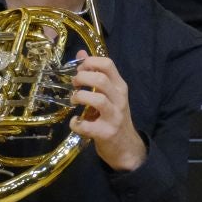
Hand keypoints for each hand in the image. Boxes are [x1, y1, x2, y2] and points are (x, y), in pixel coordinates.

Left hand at [69, 50, 145, 171]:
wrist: (126, 148)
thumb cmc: (114, 117)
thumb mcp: (109, 94)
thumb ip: (96, 74)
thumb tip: (81, 53)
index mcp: (120, 87)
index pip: (108, 64)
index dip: (90, 62)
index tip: (79, 69)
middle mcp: (120, 99)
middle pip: (101, 79)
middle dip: (82, 78)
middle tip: (74, 84)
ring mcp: (114, 117)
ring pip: (98, 100)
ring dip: (80, 97)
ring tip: (74, 100)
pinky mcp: (106, 133)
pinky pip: (86, 126)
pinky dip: (76, 123)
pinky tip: (75, 122)